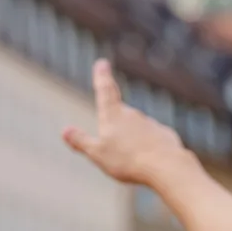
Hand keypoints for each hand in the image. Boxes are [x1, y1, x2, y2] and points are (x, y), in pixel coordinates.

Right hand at [62, 59, 195, 186]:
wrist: (166, 167)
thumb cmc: (128, 161)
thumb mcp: (97, 154)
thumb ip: (81, 142)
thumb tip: (65, 131)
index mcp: (113, 115)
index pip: (105, 90)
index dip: (102, 76)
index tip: (102, 63)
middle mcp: (133, 115)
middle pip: (121, 117)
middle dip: (117, 128)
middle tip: (117, 150)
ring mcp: (151, 124)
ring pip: (138, 131)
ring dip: (134, 142)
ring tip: (133, 162)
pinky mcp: (166, 135)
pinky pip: (154, 141)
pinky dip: (150, 150)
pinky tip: (151, 163)